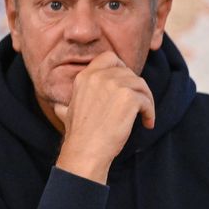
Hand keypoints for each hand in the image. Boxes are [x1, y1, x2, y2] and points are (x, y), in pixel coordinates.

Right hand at [53, 51, 154, 182]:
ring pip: (141, 85)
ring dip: (146, 100)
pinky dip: (150, 112)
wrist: (85, 151)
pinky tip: (147, 123)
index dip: (122, 68)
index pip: (109, 58)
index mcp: (85, 76)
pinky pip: (147, 100)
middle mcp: (99, 76)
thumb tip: (58, 107)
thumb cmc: (79, 136)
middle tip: (139, 105)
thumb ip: (67, 105)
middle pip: (129, 73)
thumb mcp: (67, 114)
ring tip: (145, 116)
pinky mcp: (129, 97)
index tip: (126, 84)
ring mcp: (115, 85)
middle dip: (136, 89)